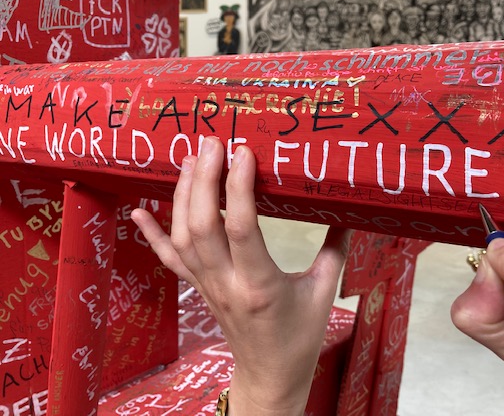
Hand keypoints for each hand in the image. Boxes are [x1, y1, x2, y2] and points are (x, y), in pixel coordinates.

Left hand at [132, 137, 350, 414]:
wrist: (269, 375)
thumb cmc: (300, 336)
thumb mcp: (324, 291)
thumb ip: (335, 247)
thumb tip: (348, 209)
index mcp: (261, 285)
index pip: (241, 227)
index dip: (238, 187)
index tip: (243, 152)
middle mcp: (226, 283)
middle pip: (202, 226)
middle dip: (204, 180)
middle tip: (212, 144)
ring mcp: (207, 286)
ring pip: (183, 237)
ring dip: (183, 196)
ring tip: (192, 160)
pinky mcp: (198, 289)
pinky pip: (169, 259)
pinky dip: (152, 234)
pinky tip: (138, 210)